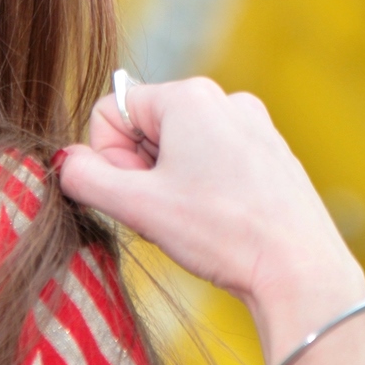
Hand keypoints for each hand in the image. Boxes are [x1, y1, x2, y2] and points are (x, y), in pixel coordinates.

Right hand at [57, 77, 364, 360]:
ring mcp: (254, 124)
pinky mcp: (272, 152)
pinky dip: (206, 189)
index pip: (111, 112)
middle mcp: (226, 99)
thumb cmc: (223, 233)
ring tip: (198, 220)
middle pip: (147, 127)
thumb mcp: (139, 207)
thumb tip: (64, 163)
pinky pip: (215, 160)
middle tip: (167, 212)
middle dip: (143, 171)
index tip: (138, 195)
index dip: (110, 159)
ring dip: (172, 183)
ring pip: (181, 147)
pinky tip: (222, 221)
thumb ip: (86, 178)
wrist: (300, 268)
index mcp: (190, 96)